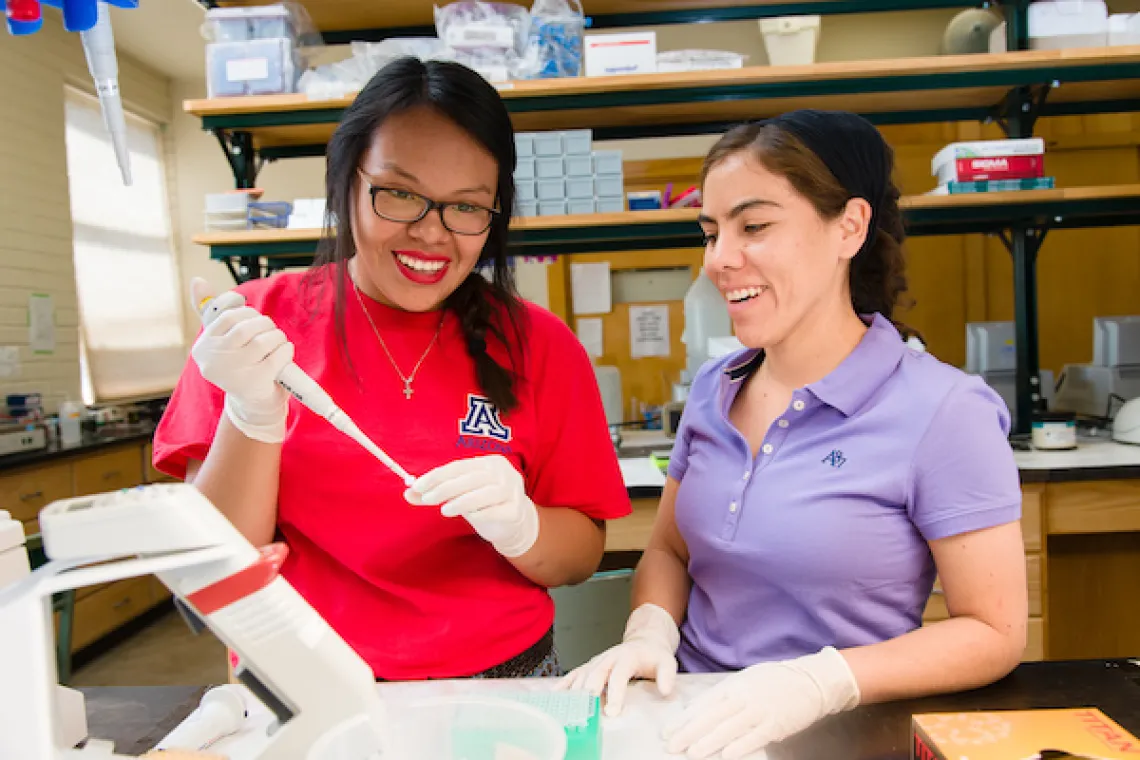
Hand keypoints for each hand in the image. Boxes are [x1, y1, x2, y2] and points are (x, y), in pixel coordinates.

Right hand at [189, 279, 292, 443]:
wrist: (252, 404)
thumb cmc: (238, 365)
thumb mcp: (222, 341)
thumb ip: (210, 311)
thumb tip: (198, 281)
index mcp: (203, 347)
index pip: (225, 315)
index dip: (244, 311)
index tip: (252, 317)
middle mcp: (214, 360)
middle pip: (245, 326)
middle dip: (263, 323)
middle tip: (269, 330)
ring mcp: (234, 371)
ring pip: (263, 339)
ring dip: (276, 336)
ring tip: (277, 342)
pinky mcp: (255, 381)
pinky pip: (277, 355)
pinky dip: (286, 350)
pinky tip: (285, 353)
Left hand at [407, 455, 538, 557]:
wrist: (514, 522)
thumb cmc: (482, 503)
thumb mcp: (459, 494)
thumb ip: (436, 492)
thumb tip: (408, 493)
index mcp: (489, 462)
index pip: (458, 466)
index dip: (436, 476)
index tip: (417, 486)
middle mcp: (503, 473)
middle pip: (470, 478)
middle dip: (445, 488)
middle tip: (427, 499)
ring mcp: (512, 491)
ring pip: (484, 493)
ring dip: (461, 501)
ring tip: (444, 511)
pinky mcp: (516, 510)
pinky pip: (495, 511)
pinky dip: (481, 513)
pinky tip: (471, 517)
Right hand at [558, 603, 679, 716]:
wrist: (644, 642)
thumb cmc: (654, 655)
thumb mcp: (667, 662)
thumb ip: (667, 676)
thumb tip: (665, 690)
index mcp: (626, 656)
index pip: (618, 675)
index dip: (615, 693)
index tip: (613, 711)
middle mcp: (609, 657)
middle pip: (596, 673)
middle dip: (590, 692)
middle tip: (587, 710)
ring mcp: (598, 661)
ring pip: (583, 674)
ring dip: (576, 690)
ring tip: (571, 708)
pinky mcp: (591, 665)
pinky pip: (575, 673)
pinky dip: (565, 683)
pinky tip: (557, 695)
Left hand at [662, 647, 860, 759]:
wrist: (811, 680)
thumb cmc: (776, 680)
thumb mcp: (747, 679)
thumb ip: (726, 693)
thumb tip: (701, 707)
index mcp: (735, 685)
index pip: (703, 702)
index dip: (684, 717)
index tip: (668, 729)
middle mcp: (744, 697)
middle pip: (711, 716)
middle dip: (688, 732)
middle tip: (670, 743)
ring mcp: (760, 711)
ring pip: (728, 728)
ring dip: (708, 742)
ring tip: (690, 752)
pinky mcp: (776, 725)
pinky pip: (754, 738)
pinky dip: (739, 747)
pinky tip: (725, 755)